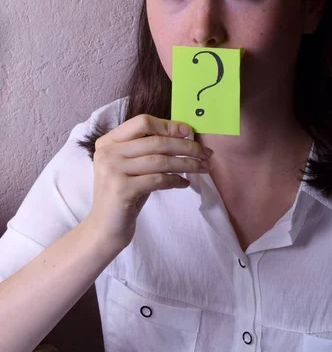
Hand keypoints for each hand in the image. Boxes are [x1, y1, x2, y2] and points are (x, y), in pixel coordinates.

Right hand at [85, 114, 212, 251]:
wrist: (104, 228)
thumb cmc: (125, 193)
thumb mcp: (133, 166)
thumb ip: (149, 150)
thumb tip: (184, 135)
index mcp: (109, 141)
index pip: (143, 122)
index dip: (169, 126)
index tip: (189, 132)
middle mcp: (108, 152)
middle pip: (156, 141)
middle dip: (186, 147)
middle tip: (207, 153)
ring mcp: (113, 170)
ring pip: (160, 160)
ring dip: (187, 164)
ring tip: (203, 168)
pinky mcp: (121, 189)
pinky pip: (158, 180)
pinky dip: (175, 180)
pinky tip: (185, 183)